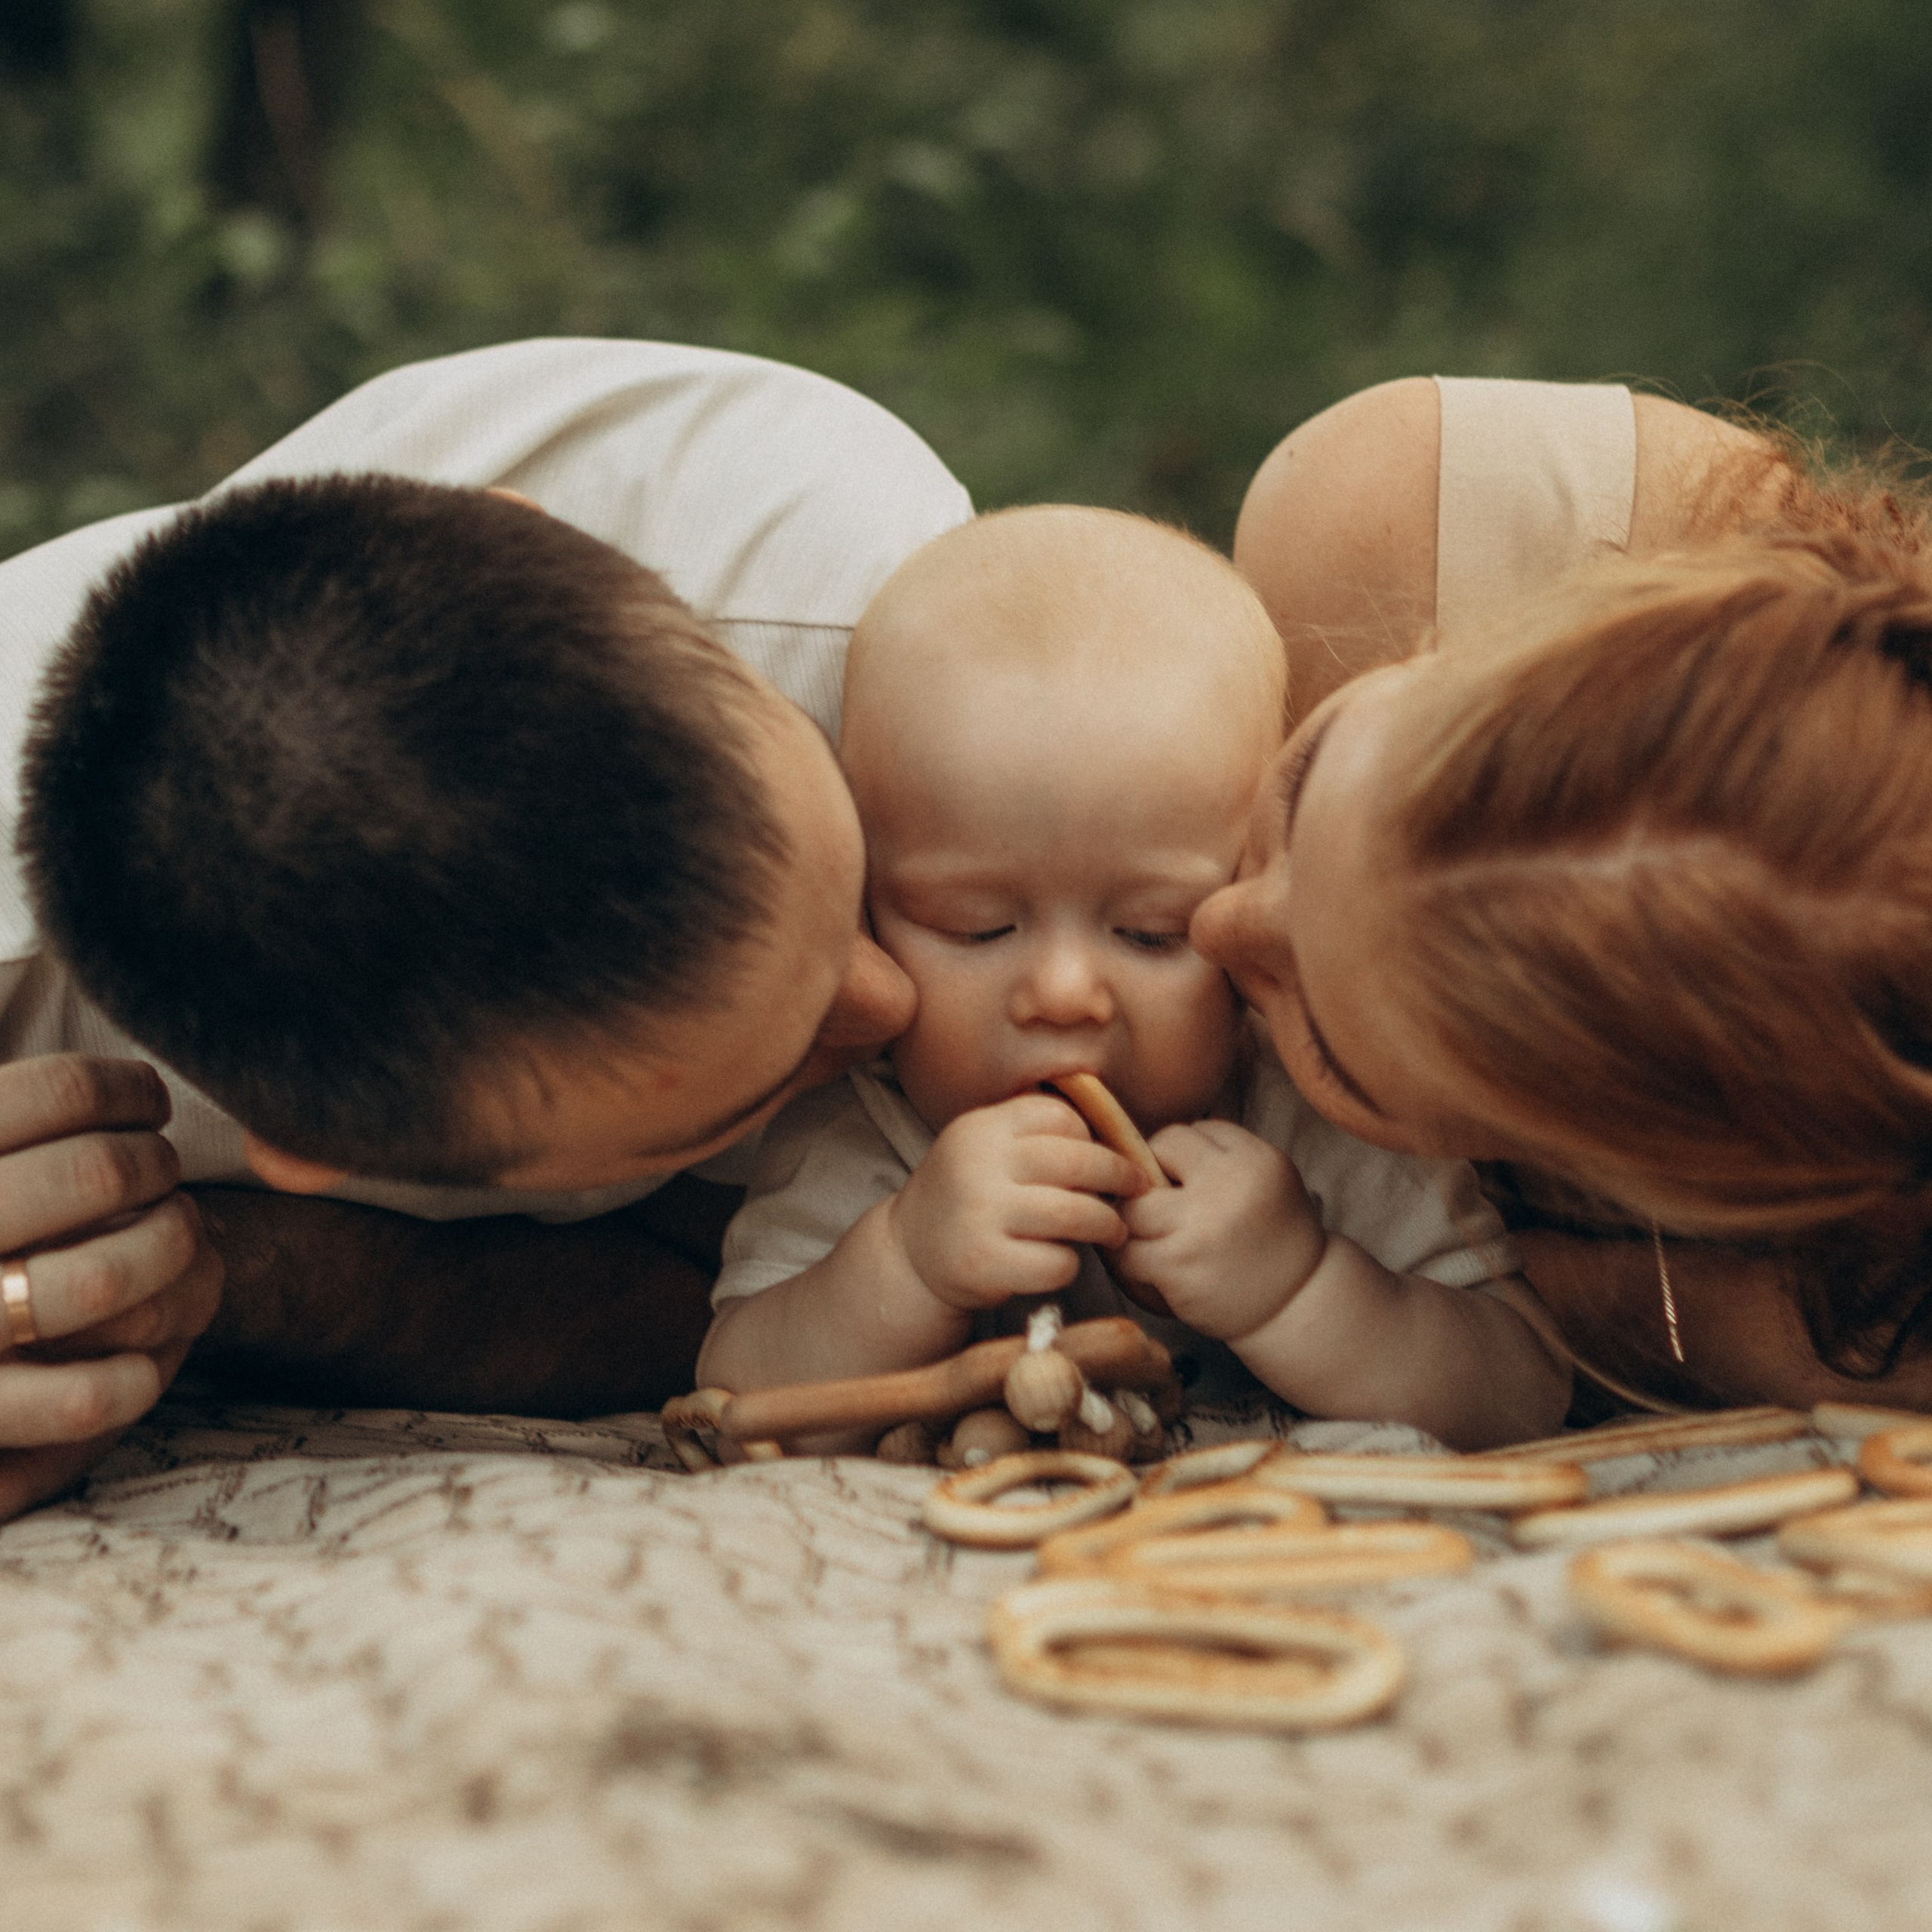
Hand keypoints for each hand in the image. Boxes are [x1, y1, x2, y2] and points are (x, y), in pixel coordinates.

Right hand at [0, 1056, 223, 1519]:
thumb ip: (23, 1133)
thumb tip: (137, 1088)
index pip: (59, 1091)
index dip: (129, 1090)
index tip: (150, 1105)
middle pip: (97, 1173)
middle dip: (155, 1167)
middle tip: (162, 1174)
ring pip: (102, 1279)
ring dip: (166, 1253)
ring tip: (173, 1238)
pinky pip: (85, 1397)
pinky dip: (136, 1375)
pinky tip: (142, 1359)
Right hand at [888, 1093, 1147, 1311]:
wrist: (910, 1253)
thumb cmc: (968, 1196)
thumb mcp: (985, 1148)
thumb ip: (1034, 1135)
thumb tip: (1116, 1137)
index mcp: (982, 1128)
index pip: (1060, 1116)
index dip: (1091, 1137)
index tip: (1104, 1157)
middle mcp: (978, 1165)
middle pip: (1079, 1162)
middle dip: (1120, 1177)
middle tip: (1136, 1189)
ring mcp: (980, 1215)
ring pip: (1078, 1214)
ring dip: (1108, 1225)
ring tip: (1113, 1231)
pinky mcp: (985, 1264)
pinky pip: (1059, 1263)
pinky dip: (1070, 1264)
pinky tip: (1060, 1261)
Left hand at [1113, 1119, 1326, 1340]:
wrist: (1296, 1302)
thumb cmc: (1271, 1237)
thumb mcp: (1266, 1177)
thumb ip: (1218, 1155)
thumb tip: (1143, 1146)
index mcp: (1253, 1158)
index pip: (1186, 1132)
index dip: (1179, 1159)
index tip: (1190, 1185)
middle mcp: (1226, 1186)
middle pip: (1154, 1155)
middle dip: (1154, 1181)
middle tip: (1168, 1210)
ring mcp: (1198, 1226)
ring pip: (1132, 1205)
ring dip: (1137, 1222)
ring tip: (1156, 1238)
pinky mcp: (1176, 1265)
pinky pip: (1126, 1251)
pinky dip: (1130, 1259)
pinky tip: (1151, 1266)